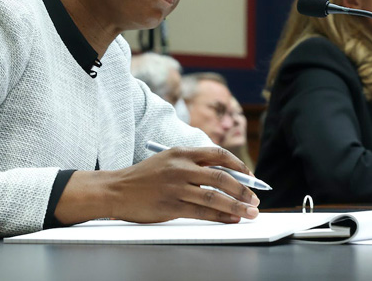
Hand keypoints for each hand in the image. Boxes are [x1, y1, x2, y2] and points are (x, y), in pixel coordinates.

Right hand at [54, 146, 259, 225]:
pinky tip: (231, 220)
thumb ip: (193, 164)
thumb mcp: (168, 160)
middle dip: (243, 189)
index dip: (238, 165)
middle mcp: (181, 167)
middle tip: (255, 199)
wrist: (116, 190)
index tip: (251, 176)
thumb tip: (224, 176)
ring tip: (250, 213)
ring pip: (215, 197)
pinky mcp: (171, 206)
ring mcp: (176, 187)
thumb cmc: (144, 177)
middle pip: (221, 176)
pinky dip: (220, 216)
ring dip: (237, 206)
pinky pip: (202, 212)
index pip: (218, 154)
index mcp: (182, 152)